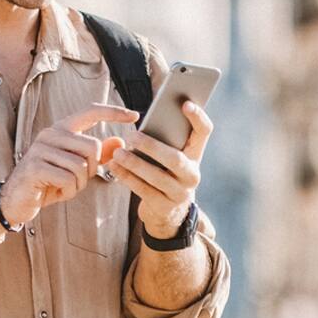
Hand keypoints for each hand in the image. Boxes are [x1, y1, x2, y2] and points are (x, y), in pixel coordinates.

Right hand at [0, 104, 139, 226]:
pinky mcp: (35, 167)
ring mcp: (41, 149)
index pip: (90, 111)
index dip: (113, 112)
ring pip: (81, 166)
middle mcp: (50, 134)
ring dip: (78, 185)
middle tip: (75, 181)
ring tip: (63, 187)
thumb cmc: (48, 183)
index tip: (134, 115)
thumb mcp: (75, 168)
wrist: (16, 201)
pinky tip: (55, 192)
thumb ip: (96, 155)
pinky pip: (68, 180)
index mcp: (61, 129)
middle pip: (92, 147)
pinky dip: (68, 192)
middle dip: (91, 170)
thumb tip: (119, 141)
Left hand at [105, 99, 213, 239]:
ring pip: (157, 176)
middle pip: (175, 158)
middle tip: (131, 136)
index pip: (204, 132)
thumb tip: (144, 122)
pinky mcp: (164, 206)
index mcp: (195, 155)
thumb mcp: (169, 157)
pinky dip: (127, 177)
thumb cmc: (164, 172)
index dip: (198, 117)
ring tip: (117, 152)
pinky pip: (143, 190)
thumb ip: (164, 139)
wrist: (168, 212)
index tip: (185, 104)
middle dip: (152, 146)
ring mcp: (180, 193)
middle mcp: (192, 174)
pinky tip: (114, 167)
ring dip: (134, 163)